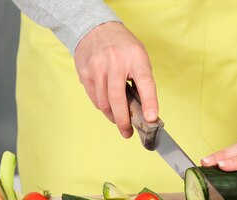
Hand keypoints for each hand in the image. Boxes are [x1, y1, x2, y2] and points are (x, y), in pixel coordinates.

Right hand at [74, 22, 157, 137]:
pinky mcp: (85, 73)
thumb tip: (145, 109)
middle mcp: (115, 62)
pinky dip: (102, 107)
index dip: (149, 102)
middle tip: (127, 133)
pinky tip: (108, 107)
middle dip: (123, 121)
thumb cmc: (122, 46)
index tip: (151, 119)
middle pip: (118, 99)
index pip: (145, 82)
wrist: (95, 28)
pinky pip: (94, 98)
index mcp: (135, 57)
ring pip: (104, 103)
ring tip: (119, 120)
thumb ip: (142, 80)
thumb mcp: (139, 56)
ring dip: (112, 116)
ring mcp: (97, 68)